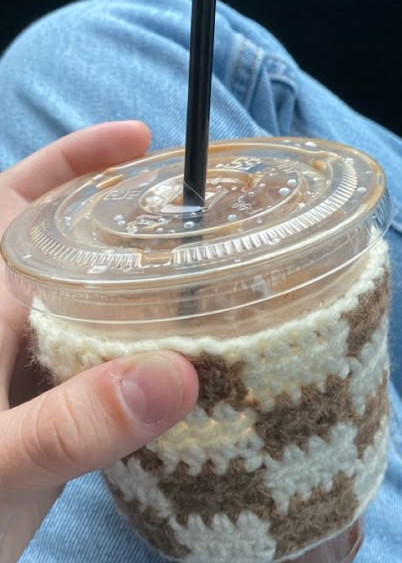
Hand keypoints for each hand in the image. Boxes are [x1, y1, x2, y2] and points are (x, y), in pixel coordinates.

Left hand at [0, 122, 198, 562]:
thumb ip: (74, 422)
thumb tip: (179, 374)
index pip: (23, 211)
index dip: (73, 166)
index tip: (137, 139)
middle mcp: (9, 330)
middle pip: (68, 249)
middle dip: (128, 217)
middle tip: (208, 210)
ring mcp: (30, 376)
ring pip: (95, 306)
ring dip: (148, 284)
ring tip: (220, 267)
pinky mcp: (54, 419)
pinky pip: (109, 366)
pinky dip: (151, 353)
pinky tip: (196, 355)